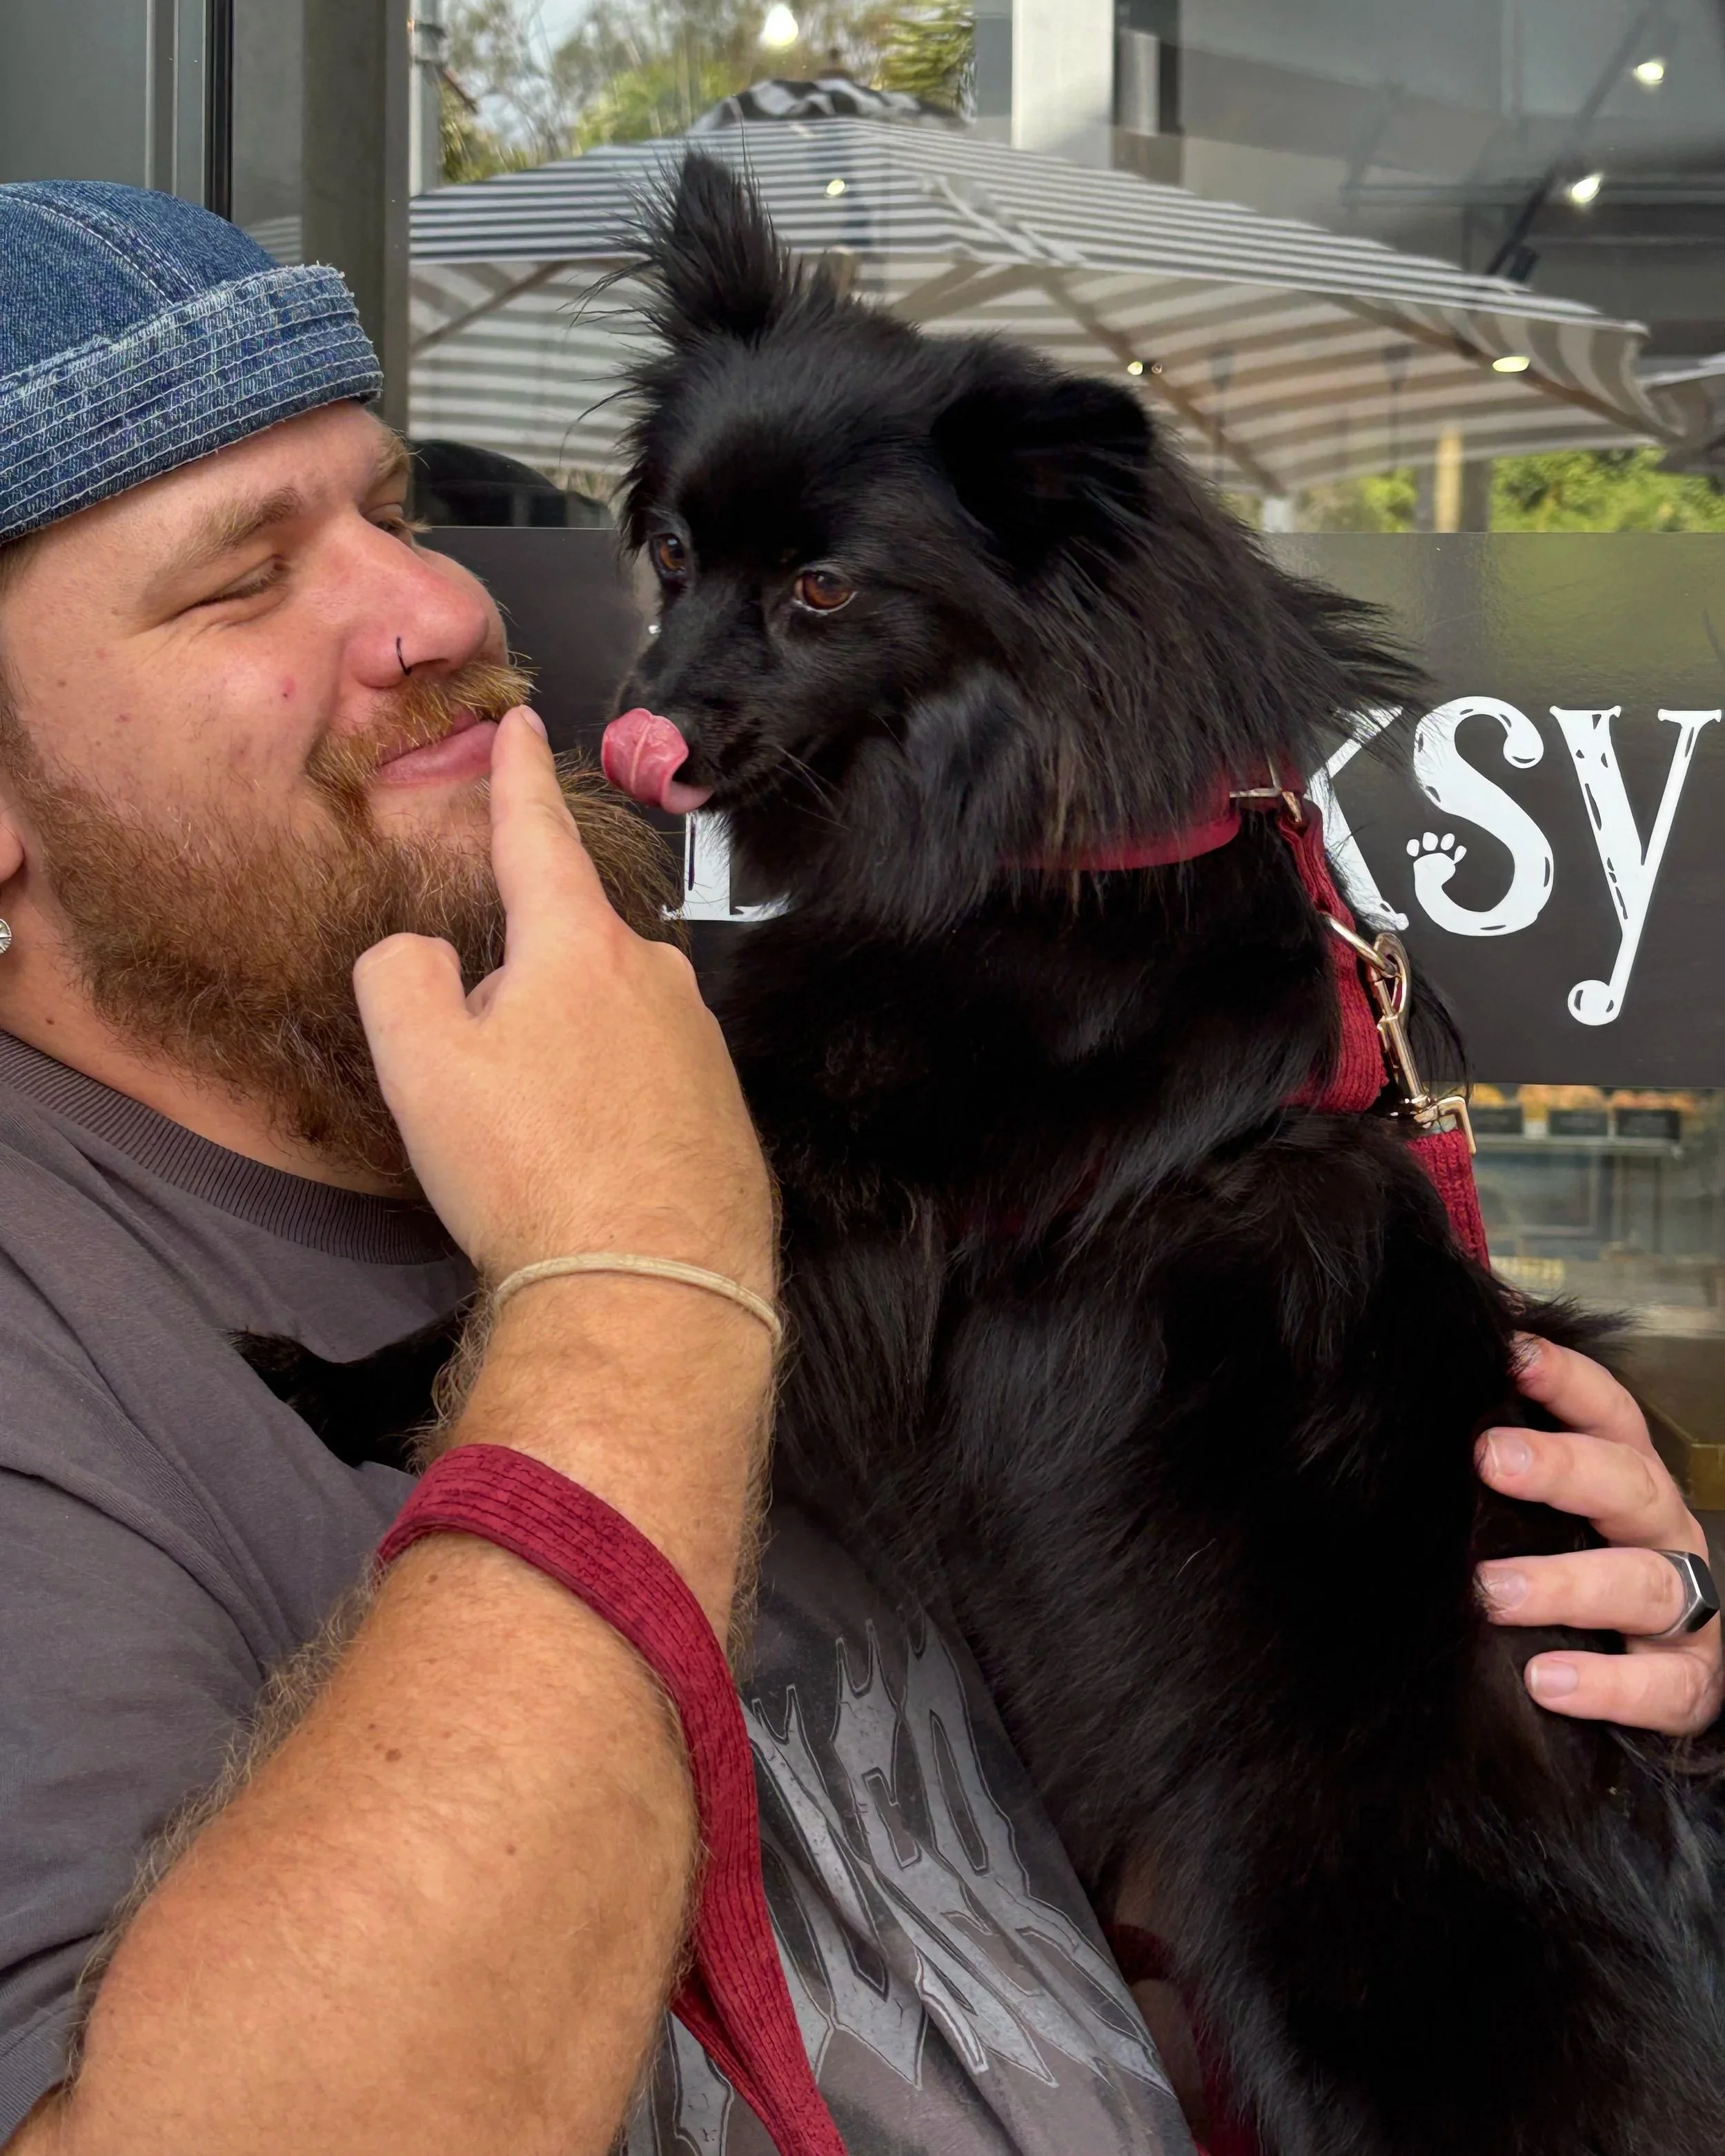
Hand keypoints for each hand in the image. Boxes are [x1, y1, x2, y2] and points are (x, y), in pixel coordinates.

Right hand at [353, 707, 773, 1297]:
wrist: (648, 1288)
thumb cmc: (530, 1171)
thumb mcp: (420, 1063)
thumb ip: (401, 973)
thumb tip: (426, 955)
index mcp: (580, 947)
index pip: (538, 837)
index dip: (518, 779)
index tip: (523, 726)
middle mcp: (657, 978)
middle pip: (567, 951)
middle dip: (521, 995)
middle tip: (491, 1091)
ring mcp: (702, 1045)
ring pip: (609, 1024)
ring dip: (566, 1063)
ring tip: (538, 1150)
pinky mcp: (724, 1110)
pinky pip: (649, 1085)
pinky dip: (611, 1113)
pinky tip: (588, 1172)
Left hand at [1476, 1336, 1722, 1736]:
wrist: (1649, 1674)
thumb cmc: (1579, 1567)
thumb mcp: (1549, 1511)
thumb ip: (1505, 1463)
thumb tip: (1431, 1393)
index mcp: (1627, 1479)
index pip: (1608, 1413)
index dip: (1566, 1378)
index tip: (1510, 1353)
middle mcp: (1661, 1533)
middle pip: (1628, 1484)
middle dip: (1562, 1467)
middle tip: (1489, 1458)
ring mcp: (1688, 1609)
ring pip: (1643, 1584)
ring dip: (1566, 1585)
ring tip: (1494, 1591)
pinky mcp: (1689, 1682)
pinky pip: (1663, 1686)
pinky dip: (1607, 1685)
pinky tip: (1545, 1682)